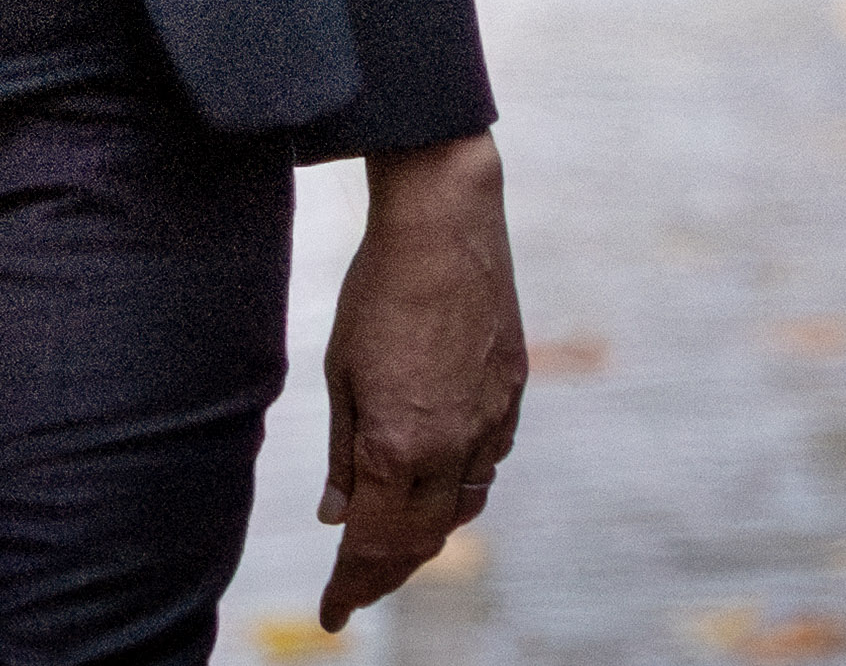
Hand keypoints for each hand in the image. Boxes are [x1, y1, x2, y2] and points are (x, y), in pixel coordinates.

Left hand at [317, 131, 526, 629]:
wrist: (448, 231)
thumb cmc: (379, 293)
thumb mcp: (339, 372)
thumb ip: (339, 451)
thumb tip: (333, 515)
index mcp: (398, 445)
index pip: (372, 540)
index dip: (352, 584)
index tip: (333, 615)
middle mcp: (451, 449)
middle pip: (420, 539)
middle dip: (385, 573)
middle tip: (355, 594)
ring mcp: (490, 428)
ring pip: (459, 511)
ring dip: (423, 540)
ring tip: (389, 555)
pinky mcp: (512, 403)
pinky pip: (484, 471)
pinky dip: (456, 496)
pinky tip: (436, 496)